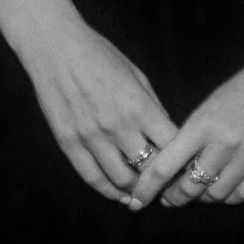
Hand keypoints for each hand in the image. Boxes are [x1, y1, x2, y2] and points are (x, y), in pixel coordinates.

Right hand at [24, 14, 177, 207]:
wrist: (54, 47)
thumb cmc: (100, 56)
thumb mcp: (137, 75)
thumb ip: (153, 108)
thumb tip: (168, 136)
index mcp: (138, 107)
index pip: (171, 147)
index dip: (184, 161)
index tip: (189, 169)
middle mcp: (116, 126)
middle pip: (149, 169)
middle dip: (163, 182)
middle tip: (171, 189)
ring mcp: (90, 137)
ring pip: (121, 180)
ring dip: (137, 192)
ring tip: (147, 196)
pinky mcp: (68, 143)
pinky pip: (92, 178)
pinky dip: (109, 192)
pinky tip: (121, 195)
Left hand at [132, 47, 243, 212]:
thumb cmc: (243, 90)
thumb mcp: (209, 107)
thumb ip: (191, 138)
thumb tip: (172, 170)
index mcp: (202, 125)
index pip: (165, 166)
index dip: (147, 188)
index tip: (138, 198)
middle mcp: (225, 142)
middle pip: (190, 187)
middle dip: (175, 197)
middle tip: (171, 198)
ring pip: (216, 194)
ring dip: (204, 197)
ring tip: (200, 191)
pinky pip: (242, 194)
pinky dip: (229, 196)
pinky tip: (224, 189)